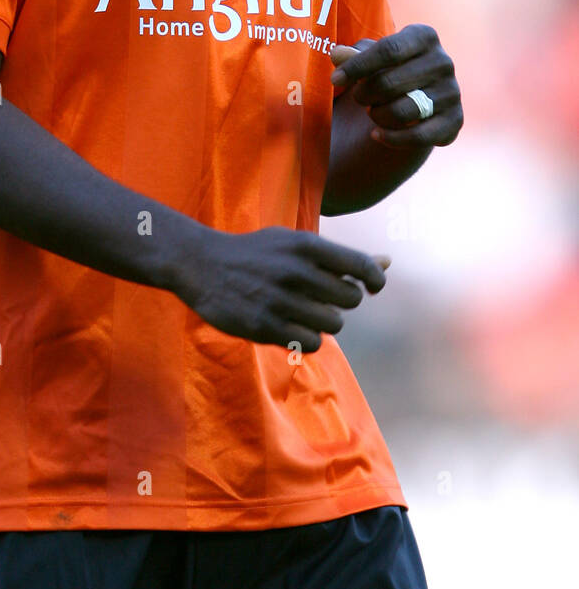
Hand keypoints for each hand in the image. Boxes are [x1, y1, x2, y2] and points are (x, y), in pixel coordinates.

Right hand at [174, 226, 389, 350]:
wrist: (200, 264)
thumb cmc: (257, 253)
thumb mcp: (295, 244)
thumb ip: (340, 256)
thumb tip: (387, 261)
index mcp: (305, 246)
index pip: (362, 267)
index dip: (374, 279)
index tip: (371, 286)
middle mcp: (295, 271)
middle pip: (350, 300)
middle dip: (340, 301)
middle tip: (320, 296)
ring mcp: (279, 300)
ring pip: (333, 325)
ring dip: (323, 322)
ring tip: (302, 311)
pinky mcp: (264, 326)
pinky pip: (309, 343)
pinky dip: (305, 338)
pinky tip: (288, 324)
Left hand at [329, 24, 462, 149]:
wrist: (411, 97)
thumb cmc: (383, 70)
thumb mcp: (366, 59)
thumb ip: (351, 56)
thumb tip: (338, 55)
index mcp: (424, 36)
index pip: (388, 50)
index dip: (357, 67)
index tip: (335, 80)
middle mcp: (443, 62)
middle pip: (389, 83)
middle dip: (363, 94)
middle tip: (358, 97)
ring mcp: (452, 92)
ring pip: (402, 111)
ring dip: (377, 115)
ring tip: (372, 111)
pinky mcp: (454, 121)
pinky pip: (419, 137)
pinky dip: (391, 138)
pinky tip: (376, 135)